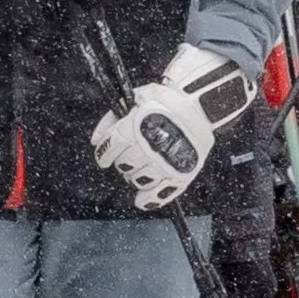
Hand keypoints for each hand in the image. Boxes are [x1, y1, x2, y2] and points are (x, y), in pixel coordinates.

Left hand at [91, 43, 251, 211]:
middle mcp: (149, 147)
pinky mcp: (182, 173)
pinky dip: (150, 199)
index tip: (104, 157)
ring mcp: (166, 163)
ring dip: (134, 175)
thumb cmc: (170, 98)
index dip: (105, 153)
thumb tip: (96, 139)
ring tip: (140, 167)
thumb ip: (113, 118)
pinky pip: (162, 194)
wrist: (202, 102)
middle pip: (124, 164)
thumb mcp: (138, 97)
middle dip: (122, 161)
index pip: (110, 148)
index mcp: (135, 126)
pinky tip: (142, 200)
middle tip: (129, 155)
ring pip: (138, 180)